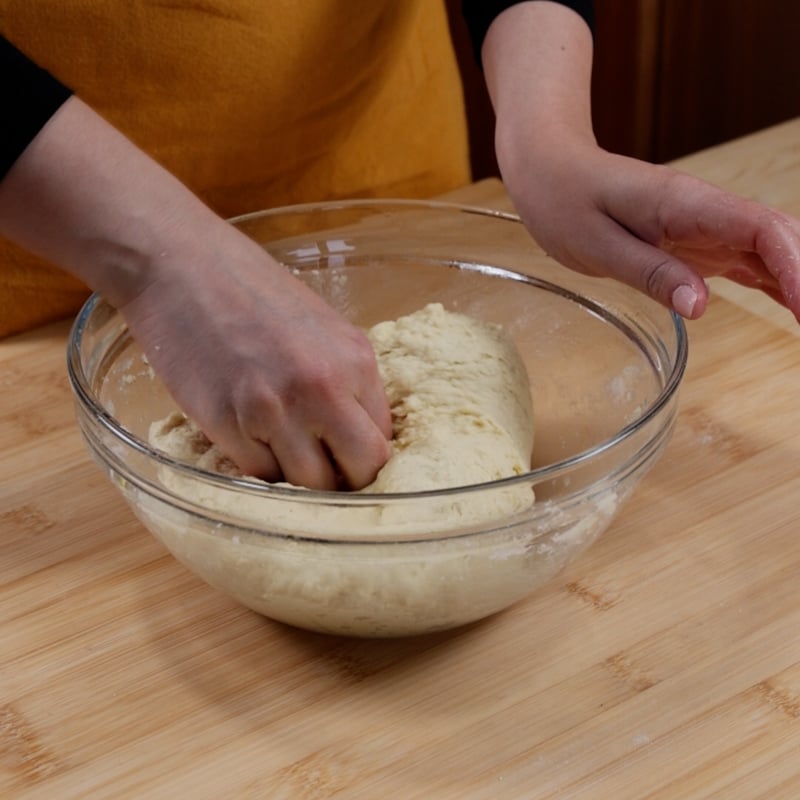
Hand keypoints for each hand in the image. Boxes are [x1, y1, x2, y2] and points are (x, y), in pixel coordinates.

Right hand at [119, 222, 392, 489]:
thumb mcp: (325, 329)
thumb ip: (349, 383)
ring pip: (306, 485)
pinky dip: (258, 468)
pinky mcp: (227, 424)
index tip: (348, 460)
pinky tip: (250, 441)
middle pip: (358, 472)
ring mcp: (273, 410)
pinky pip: (258, 475)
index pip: (383, 443)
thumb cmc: (256, 294)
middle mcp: (322, 389)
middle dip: (344, 481)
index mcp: (356, 362)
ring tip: (283, 452)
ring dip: (298, 480)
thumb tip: (361, 438)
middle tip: (325, 473)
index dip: (366, 459)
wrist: (183, 267)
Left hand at [481, 1, 799, 321]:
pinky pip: (746, 261)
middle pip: (779, 238)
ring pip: (771, 250)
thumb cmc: (565, 199)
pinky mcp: (696, 242)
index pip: (759, 228)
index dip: (794, 266)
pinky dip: (775, 284)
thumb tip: (699, 307)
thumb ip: (649, 272)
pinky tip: (794, 308)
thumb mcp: (595, 244)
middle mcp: (706, 211)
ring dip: (798, 283)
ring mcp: (705, 225)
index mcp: (684, 203)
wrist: (550, 168)